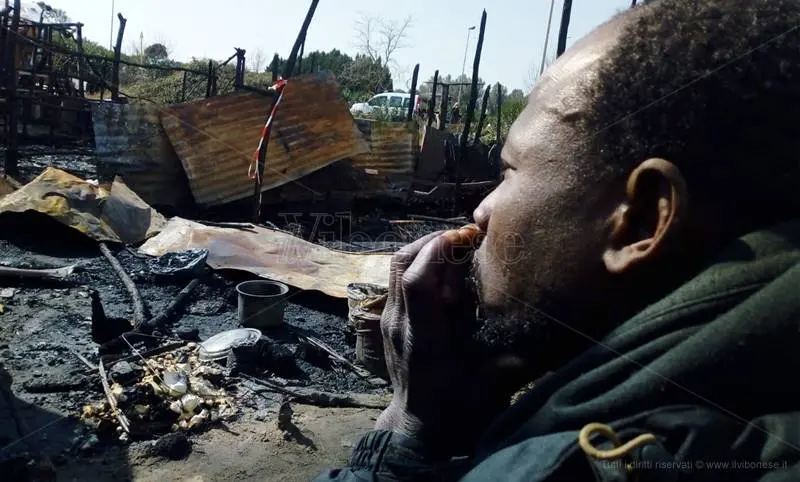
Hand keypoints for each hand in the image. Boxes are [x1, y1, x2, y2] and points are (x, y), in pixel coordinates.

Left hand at [375, 228, 519, 456]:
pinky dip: (421, 263)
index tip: (465, 236)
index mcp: (422, 338)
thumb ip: (516, 359)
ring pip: (397, 266)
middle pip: (402, 263)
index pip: (417, 282)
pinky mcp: (391, 319)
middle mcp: (401, 323)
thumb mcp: (490, 388)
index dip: (438, 251)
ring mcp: (391, 319)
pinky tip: (447, 269)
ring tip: (458, 247)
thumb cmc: (455, 410)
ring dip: (426, 249)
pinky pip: (400, 277)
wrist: (418, 429)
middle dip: (434, 241)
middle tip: (466, 237)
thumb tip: (553, 334)